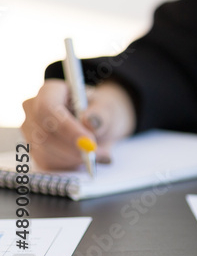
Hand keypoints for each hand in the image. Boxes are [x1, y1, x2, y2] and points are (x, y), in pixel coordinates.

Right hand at [21, 79, 135, 170]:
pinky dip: (69, 165)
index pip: (47, 108)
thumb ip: (101, 114)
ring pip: (45, 152)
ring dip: (74, 158)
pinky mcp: (34, 149)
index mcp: (49, 91)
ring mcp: (30, 131)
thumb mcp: (107, 108)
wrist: (97, 124)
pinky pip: (47, 163)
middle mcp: (33, 109)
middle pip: (44, 134)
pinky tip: (84, 158)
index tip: (89, 142)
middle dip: (73, 148)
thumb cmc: (100, 112)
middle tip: (98, 153)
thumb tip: (91, 121)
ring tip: (98, 154)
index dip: (67, 128)